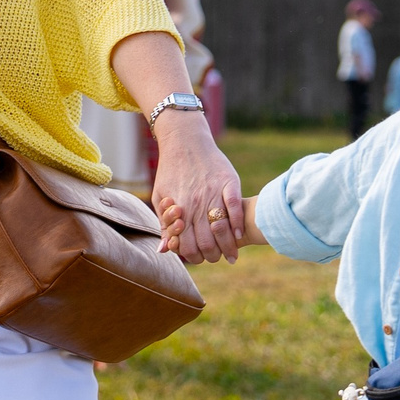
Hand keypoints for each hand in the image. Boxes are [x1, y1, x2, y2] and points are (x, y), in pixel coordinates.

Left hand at [150, 113, 243, 263]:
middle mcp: (196, 204)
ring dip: (229, 247)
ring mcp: (213, 193)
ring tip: (232, 254)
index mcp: (179, 210)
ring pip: (222, 229)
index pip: (187, 246)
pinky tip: (240, 235)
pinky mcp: (228, 182)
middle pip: (207, 242)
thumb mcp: (159, 197)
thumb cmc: (170, 171)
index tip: (201, 258)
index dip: (194, 257)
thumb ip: (163, 224)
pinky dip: (238, 224)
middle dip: (213, 256)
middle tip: (219, 258)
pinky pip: (235, 207)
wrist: (184, 141)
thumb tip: (164, 250)